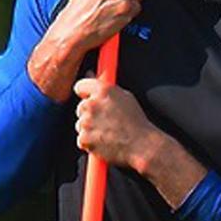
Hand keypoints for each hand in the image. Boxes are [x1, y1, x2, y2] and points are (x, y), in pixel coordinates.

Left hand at [74, 76, 208, 208]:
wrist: (141, 145)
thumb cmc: (136, 122)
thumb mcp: (126, 97)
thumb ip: (106, 88)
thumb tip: (90, 75)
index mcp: (103, 91)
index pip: (80, 86)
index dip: (85, 93)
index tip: (88, 98)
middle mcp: (92, 104)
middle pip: (80, 107)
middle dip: (89, 114)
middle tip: (105, 121)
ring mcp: (86, 122)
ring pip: (80, 124)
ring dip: (89, 129)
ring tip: (107, 133)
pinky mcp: (84, 138)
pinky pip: (81, 139)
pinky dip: (90, 142)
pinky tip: (104, 142)